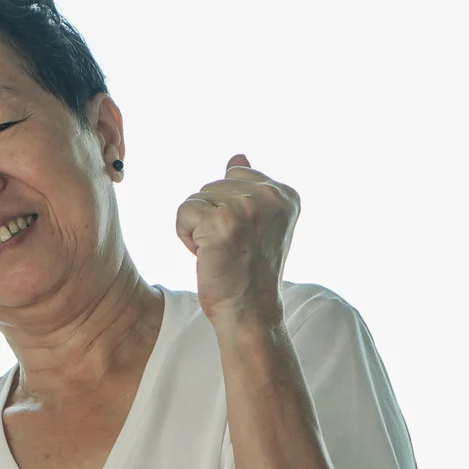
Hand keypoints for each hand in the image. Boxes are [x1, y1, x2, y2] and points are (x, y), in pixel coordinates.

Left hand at [175, 154, 298, 325]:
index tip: (245, 236)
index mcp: (284, 194)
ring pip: (196, 198)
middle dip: (211, 216)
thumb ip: (249, 188)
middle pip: (212, 184)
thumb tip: (238, 157)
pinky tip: (207, 255)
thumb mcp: (257, 223)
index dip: (228, 207)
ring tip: (220, 251)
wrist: (248, 311)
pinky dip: (186, 236)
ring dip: (198, 228)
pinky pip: (184, 212)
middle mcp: (270, 196)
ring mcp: (247, 207)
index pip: (236, 173)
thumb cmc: (248, 270)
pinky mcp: (222, 221)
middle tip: (230, 247)